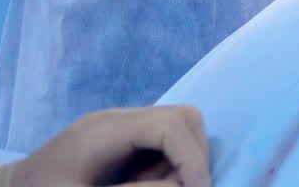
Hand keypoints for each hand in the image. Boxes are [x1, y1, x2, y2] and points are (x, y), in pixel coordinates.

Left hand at [0, 106, 208, 186]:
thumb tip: (181, 186)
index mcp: (105, 131)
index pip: (171, 125)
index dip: (193, 160)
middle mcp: (117, 121)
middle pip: (183, 119)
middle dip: (193, 158)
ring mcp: (117, 131)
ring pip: (177, 130)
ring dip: (181, 165)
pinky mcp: (116, 145)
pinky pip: (159, 146)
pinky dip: (166, 168)